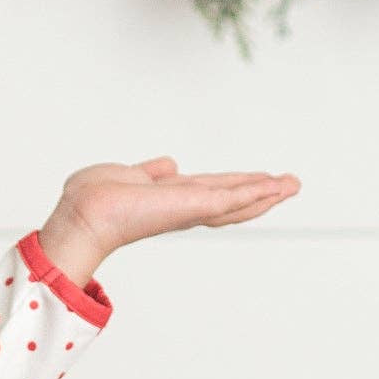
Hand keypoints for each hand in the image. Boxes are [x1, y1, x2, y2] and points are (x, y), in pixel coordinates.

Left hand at [40, 157, 300, 281]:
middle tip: (291, 184)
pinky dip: (254, 194)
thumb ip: (151, 173)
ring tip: (292, 185)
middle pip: (232, 200)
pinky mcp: (193, 207)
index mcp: (169, 198)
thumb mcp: (128, 177)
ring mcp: (190, 208)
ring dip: (266, 193)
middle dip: (261, 192)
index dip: (236, 186)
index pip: (211, 192)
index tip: (260, 180)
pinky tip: (275, 187)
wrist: (86, 214)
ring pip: (237, 202)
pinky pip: (231, 200)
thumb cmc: (94, 200)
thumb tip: (169, 164)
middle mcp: (183, 206)